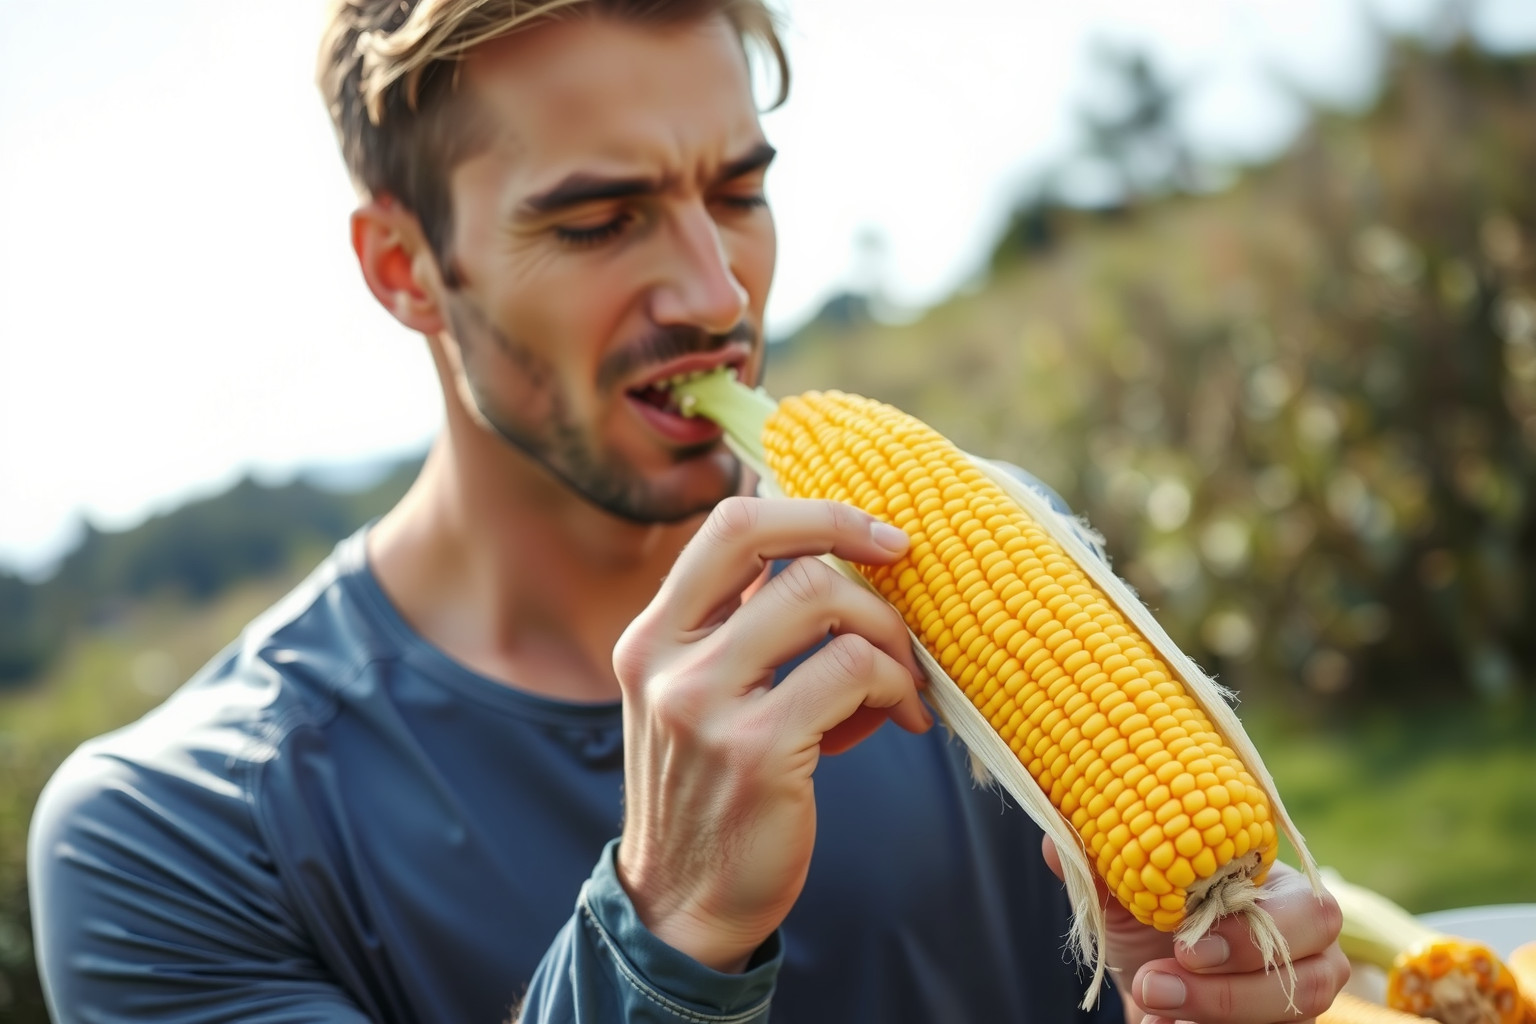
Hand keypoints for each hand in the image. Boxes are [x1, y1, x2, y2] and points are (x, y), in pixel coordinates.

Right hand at [612, 496, 931, 972]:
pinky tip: (899, 718)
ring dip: (885, 633)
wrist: (684, 905)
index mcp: (652, 635)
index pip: (729, 526)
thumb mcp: (699, 697)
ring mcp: (704, 704)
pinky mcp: (755, 751)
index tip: (876, 535)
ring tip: (902, 679)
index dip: (814, 513)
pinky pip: (848, 672)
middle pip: (779, 549)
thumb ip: (742, 629)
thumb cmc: (714, 791)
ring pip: (821, 601)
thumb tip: (830, 556)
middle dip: (861, 558)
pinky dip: (891, 684)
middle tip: (905, 592)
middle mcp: (666, 659)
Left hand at [1043, 837, 1347, 1023]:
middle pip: (1318, 969)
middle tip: (1158, 984)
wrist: (1150, 989)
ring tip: (1152, 1003)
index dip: (1248, 931)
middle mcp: (1307, 944)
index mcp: (1277, 889)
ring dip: (1220, 1013)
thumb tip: (1056, 843)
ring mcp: (1304, 993)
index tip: (1182, 944)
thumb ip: (1099, 869)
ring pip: (1298, 1013)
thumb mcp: (1121, 899)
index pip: (1303, 905)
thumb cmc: (1147, 929)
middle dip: (1234, 985)